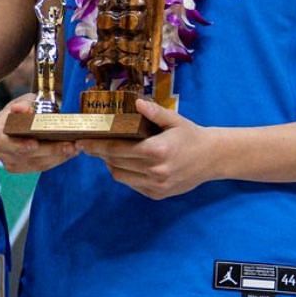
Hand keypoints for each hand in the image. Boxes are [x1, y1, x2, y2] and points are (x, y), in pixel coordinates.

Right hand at [0, 95, 76, 173]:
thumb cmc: (26, 109)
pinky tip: (69, 152)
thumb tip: (22, 109)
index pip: (1, 141)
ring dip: (57, 156)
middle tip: (68, 145)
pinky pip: (41, 166)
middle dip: (48, 150)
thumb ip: (25, 103)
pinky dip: (57, 160)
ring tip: (74, 148)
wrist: (28, 119)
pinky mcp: (23, 168)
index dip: (17, 144)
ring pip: (35, 164)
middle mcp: (0, 149)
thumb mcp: (26, 100)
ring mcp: (10, 161)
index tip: (34, 144)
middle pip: (23, 155)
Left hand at [77, 100, 223, 199]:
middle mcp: (155, 171)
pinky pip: (133, 185)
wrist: (213, 158)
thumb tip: (136, 101)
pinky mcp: (158, 195)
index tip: (82, 142)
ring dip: (111, 165)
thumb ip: (154, 112)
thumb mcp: (174, 120)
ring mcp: (157, 185)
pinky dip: (125, 175)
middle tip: (90, 145)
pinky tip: (127, 163)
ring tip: (108, 154)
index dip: (97, 146)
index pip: (117, 149)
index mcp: (157, 150)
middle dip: (100, 154)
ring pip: (121, 177)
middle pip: (115, 163)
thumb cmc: (191, 136)